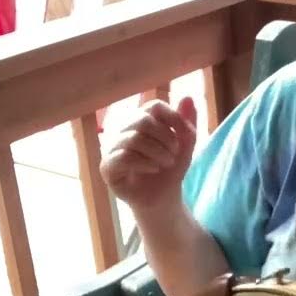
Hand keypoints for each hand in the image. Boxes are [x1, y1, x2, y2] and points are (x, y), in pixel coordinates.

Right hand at [99, 96, 197, 211]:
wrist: (164, 198)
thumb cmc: (171, 169)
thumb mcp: (185, 147)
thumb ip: (187, 124)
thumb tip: (188, 97)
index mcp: (143, 121)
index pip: (154, 106)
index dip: (173, 117)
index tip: (187, 133)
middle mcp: (125, 131)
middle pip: (143, 121)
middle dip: (166, 138)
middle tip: (174, 154)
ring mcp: (113, 149)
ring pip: (133, 138)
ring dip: (157, 152)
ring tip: (166, 163)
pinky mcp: (107, 167)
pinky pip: (123, 157)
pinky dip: (144, 163)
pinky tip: (154, 169)